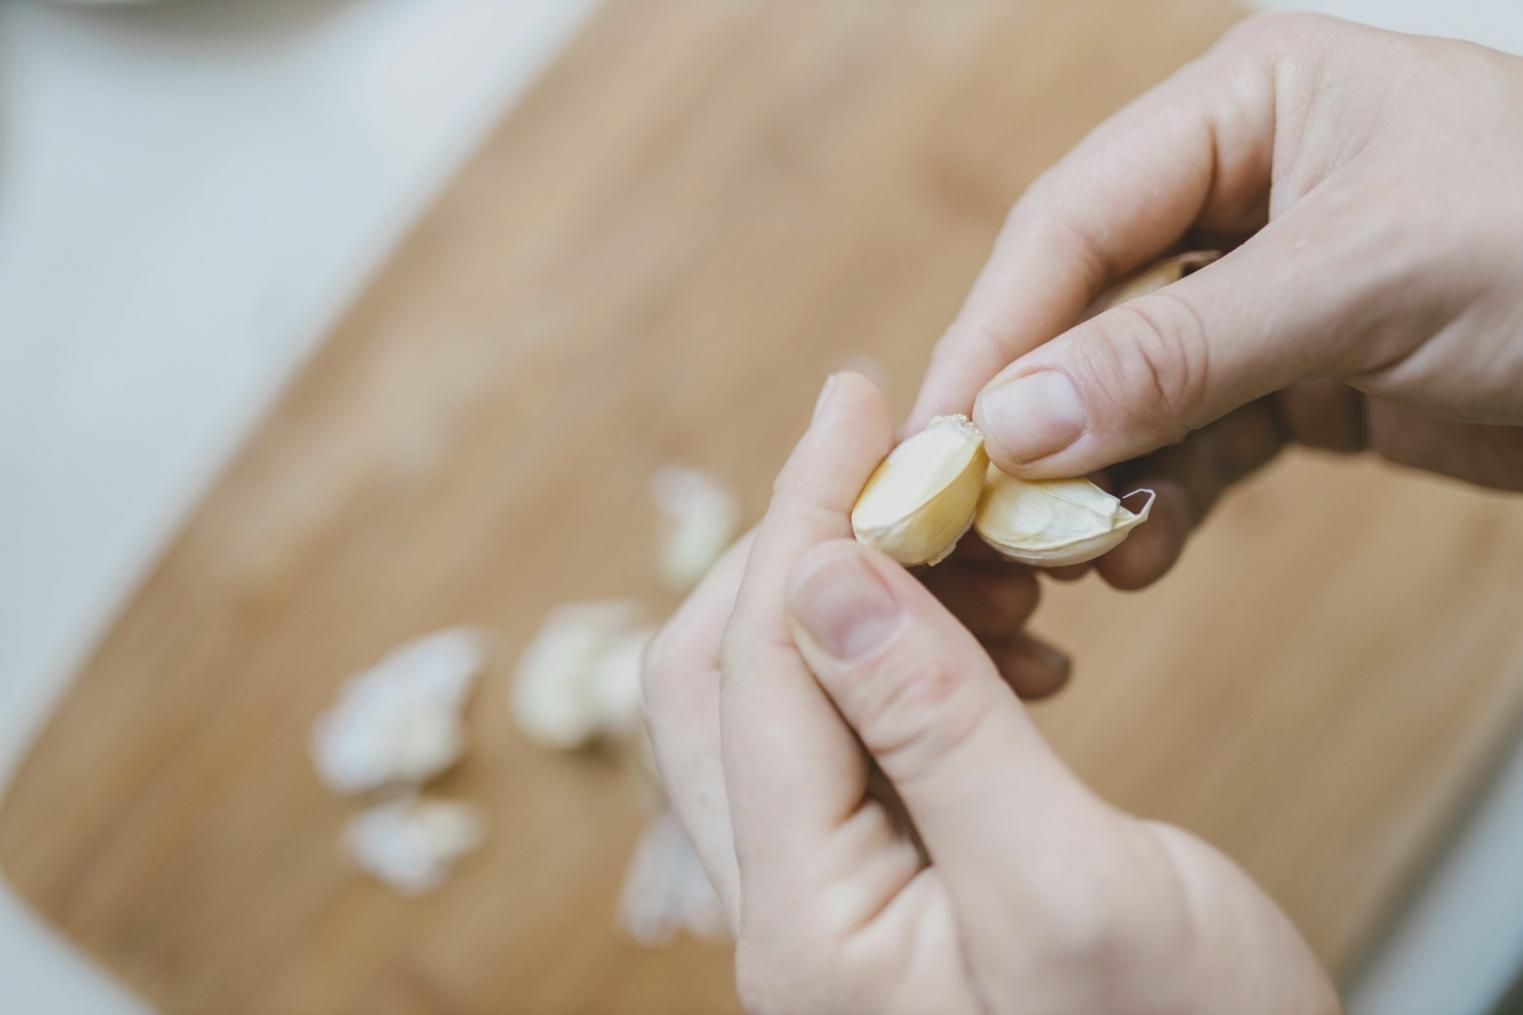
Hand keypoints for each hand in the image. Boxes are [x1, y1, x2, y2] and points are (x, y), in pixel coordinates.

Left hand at [642, 373, 1337, 1013]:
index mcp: (807, 926)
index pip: (757, 668)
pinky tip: (1010, 656)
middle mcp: (783, 917)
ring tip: (983, 568)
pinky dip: (907, 668)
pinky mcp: (880, 895)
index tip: (857, 404)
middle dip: (802, 550)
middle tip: (899, 465)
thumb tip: (823, 569)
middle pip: (722, 683)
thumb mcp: (1076, 892)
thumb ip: (935, 730)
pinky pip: (848, 748)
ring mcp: (825, 907)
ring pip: (781, 706)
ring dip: (860, 606)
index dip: (803, 516)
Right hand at [911, 13, 1522, 590]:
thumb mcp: (1365, 284)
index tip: (939, 438)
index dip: (997, 331)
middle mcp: (1242, 187)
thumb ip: (1178, 355)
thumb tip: (1009, 425)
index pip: (1073, 219)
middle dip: (1036, 418)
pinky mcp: (1299, 377)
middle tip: (978, 514)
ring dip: (1099, 476)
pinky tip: (1143, 549)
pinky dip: (1165, 499)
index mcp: (1248, 105)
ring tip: (1080, 554)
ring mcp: (1268, 288)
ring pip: (1132, 390)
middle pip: (1085, 308)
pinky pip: (1197, 441)